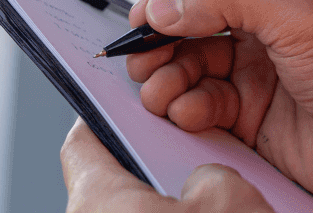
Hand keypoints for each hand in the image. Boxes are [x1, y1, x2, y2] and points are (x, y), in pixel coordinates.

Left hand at [61, 118, 274, 212]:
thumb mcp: (230, 196)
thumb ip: (206, 172)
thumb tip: (201, 184)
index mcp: (97, 201)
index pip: (82, 144)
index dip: (105, 120)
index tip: (123, 111)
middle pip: (109, 190)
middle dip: (149, 176)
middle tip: (189, 166)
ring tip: (209, 210)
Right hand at [124, 0, 312, 212]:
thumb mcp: (303, 20)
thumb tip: (162, 3)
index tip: (153, 15)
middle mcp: (266, 6)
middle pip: (183, 5)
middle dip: (159, 33)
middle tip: (144, 58)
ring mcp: (255, 58)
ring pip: (181, 54)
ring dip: (164, 73)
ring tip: (163, 92)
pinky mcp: (248, 106)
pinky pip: (195, 98)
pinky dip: (183, 106)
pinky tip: (191, 115)